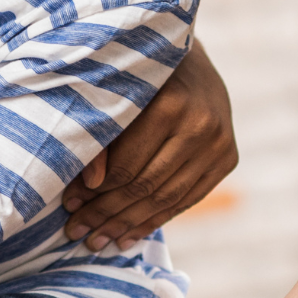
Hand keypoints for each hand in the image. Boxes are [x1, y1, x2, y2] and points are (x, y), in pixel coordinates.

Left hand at [63, 38, 237, 249]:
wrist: (190, 57)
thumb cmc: (140, 76)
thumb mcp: (116, 96)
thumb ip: (102, 140)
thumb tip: (89, 187)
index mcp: (170, 103)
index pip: (128, 166)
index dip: (95, 193)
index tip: (68, 208)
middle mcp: (200, 124)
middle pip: (147, 186)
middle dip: (108, 214)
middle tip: (79, 233)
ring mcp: (219, 143)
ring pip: (167, 198)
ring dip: (130, 224)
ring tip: (100, 241)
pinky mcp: (229, 157)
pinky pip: (188, 198)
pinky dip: (157, 219)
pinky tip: (130, 234)